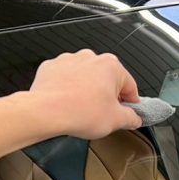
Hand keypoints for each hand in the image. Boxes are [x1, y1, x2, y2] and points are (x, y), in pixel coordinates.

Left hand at [0, 50, 143, 173]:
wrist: (45, 111)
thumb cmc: (78, 111)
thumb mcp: (115, 121)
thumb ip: (131, 118)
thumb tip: (134, 118)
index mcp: (111, 66)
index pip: (130, 86)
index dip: (131, 103)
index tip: (128, 113)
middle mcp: (91, 58)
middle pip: (107, 80)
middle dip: (107, 97)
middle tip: (104, 115)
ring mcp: (70, 60)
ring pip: (86, 78)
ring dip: (88, 92)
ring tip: (83, 111)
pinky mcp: (52, 67)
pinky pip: (66, 79)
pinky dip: (68, 90)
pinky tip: (68, 104)